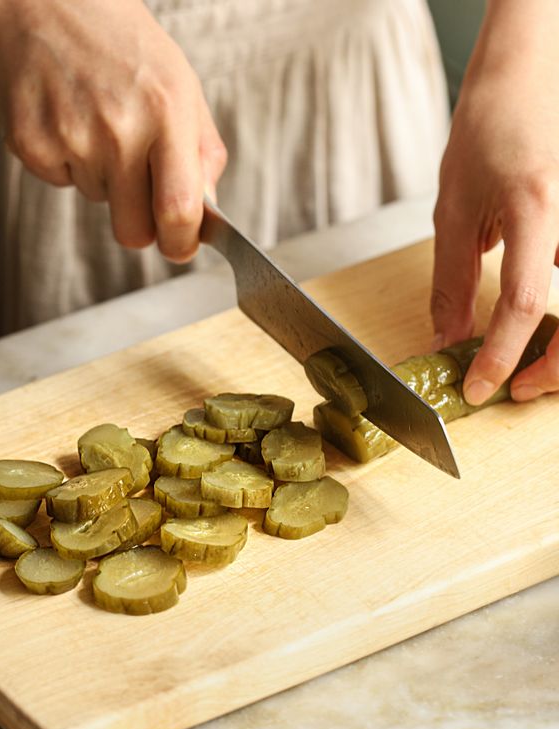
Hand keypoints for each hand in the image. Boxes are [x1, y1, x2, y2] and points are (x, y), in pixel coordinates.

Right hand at [0, 0, 226, 262]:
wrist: (43, 1)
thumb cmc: (121, 44)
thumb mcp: (181, 84)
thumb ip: (202, 152)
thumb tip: (205, 211)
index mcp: (165, 112)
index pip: (178, 210)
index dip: (182, 243)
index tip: (181, 246)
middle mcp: (117, 130)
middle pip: (133, 232)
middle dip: (141, 226)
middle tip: (137, 194)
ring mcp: (70, 139)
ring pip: (98, 201)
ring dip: (103, 176)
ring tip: (97, 121)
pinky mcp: (30, 145)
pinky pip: (62, 182)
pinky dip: (69, 161)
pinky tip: (68, 118)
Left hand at [431, 0, 558, 404]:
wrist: (530, 73)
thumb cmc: (490, 127)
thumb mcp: (454, 207)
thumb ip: (452, 280)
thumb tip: (448, 337)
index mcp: (539, 208)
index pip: (526, 302)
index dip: (502, 355)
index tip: (479, 388)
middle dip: (553, 368)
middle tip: (512, 389)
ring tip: (527, 368)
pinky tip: (542, 327)